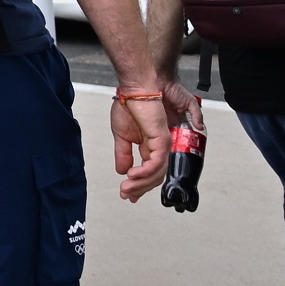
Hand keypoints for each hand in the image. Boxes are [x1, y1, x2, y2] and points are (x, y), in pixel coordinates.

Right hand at [108, 88, 168, 202]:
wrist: (134, 91)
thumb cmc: (129, 105)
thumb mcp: (121, 135)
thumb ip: (123, 154)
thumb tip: (122, 171)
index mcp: (149, 147)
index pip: (149, 172)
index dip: (138, 185)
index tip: (128, 194)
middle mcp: (159, 148)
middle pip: (154, 176)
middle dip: (139, 188)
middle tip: (126, 193)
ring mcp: (163, 145)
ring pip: (157, 173)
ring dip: (141, 183)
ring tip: (127, 186)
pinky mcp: (163, 140)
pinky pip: (157, 162)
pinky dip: (145, 172)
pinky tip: (132, 175)